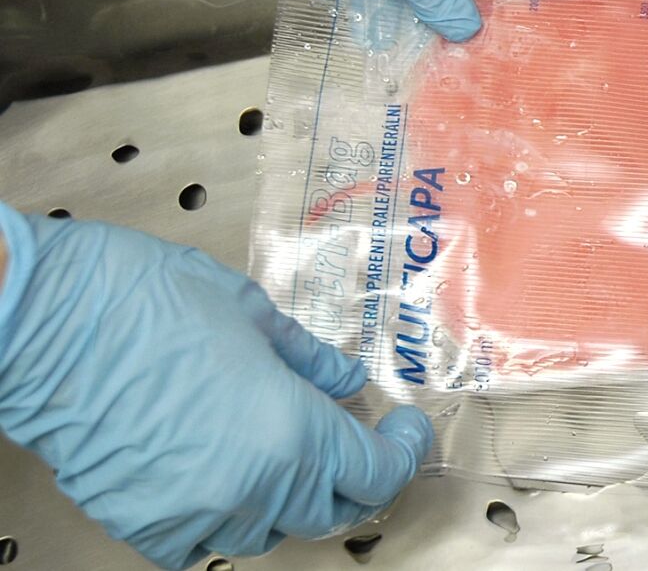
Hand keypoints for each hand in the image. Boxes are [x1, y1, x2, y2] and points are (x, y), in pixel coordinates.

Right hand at [0, 204, 431, 569]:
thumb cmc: (144, 300)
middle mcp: (252, 484)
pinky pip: (200, 545)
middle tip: (353, 443)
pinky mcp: (141, 522)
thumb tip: (345, 379)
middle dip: (352, 479)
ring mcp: (194, 511)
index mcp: (291, 430)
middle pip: (330, 511)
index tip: (404, 430)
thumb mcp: (252, 314)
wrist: (44, 320)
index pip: (376, 474)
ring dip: (288, 500)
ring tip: (282, 454)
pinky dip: (220, 519)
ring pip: (268, 533)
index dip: (402, 453)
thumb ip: (310, 358)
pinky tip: (219, 478)